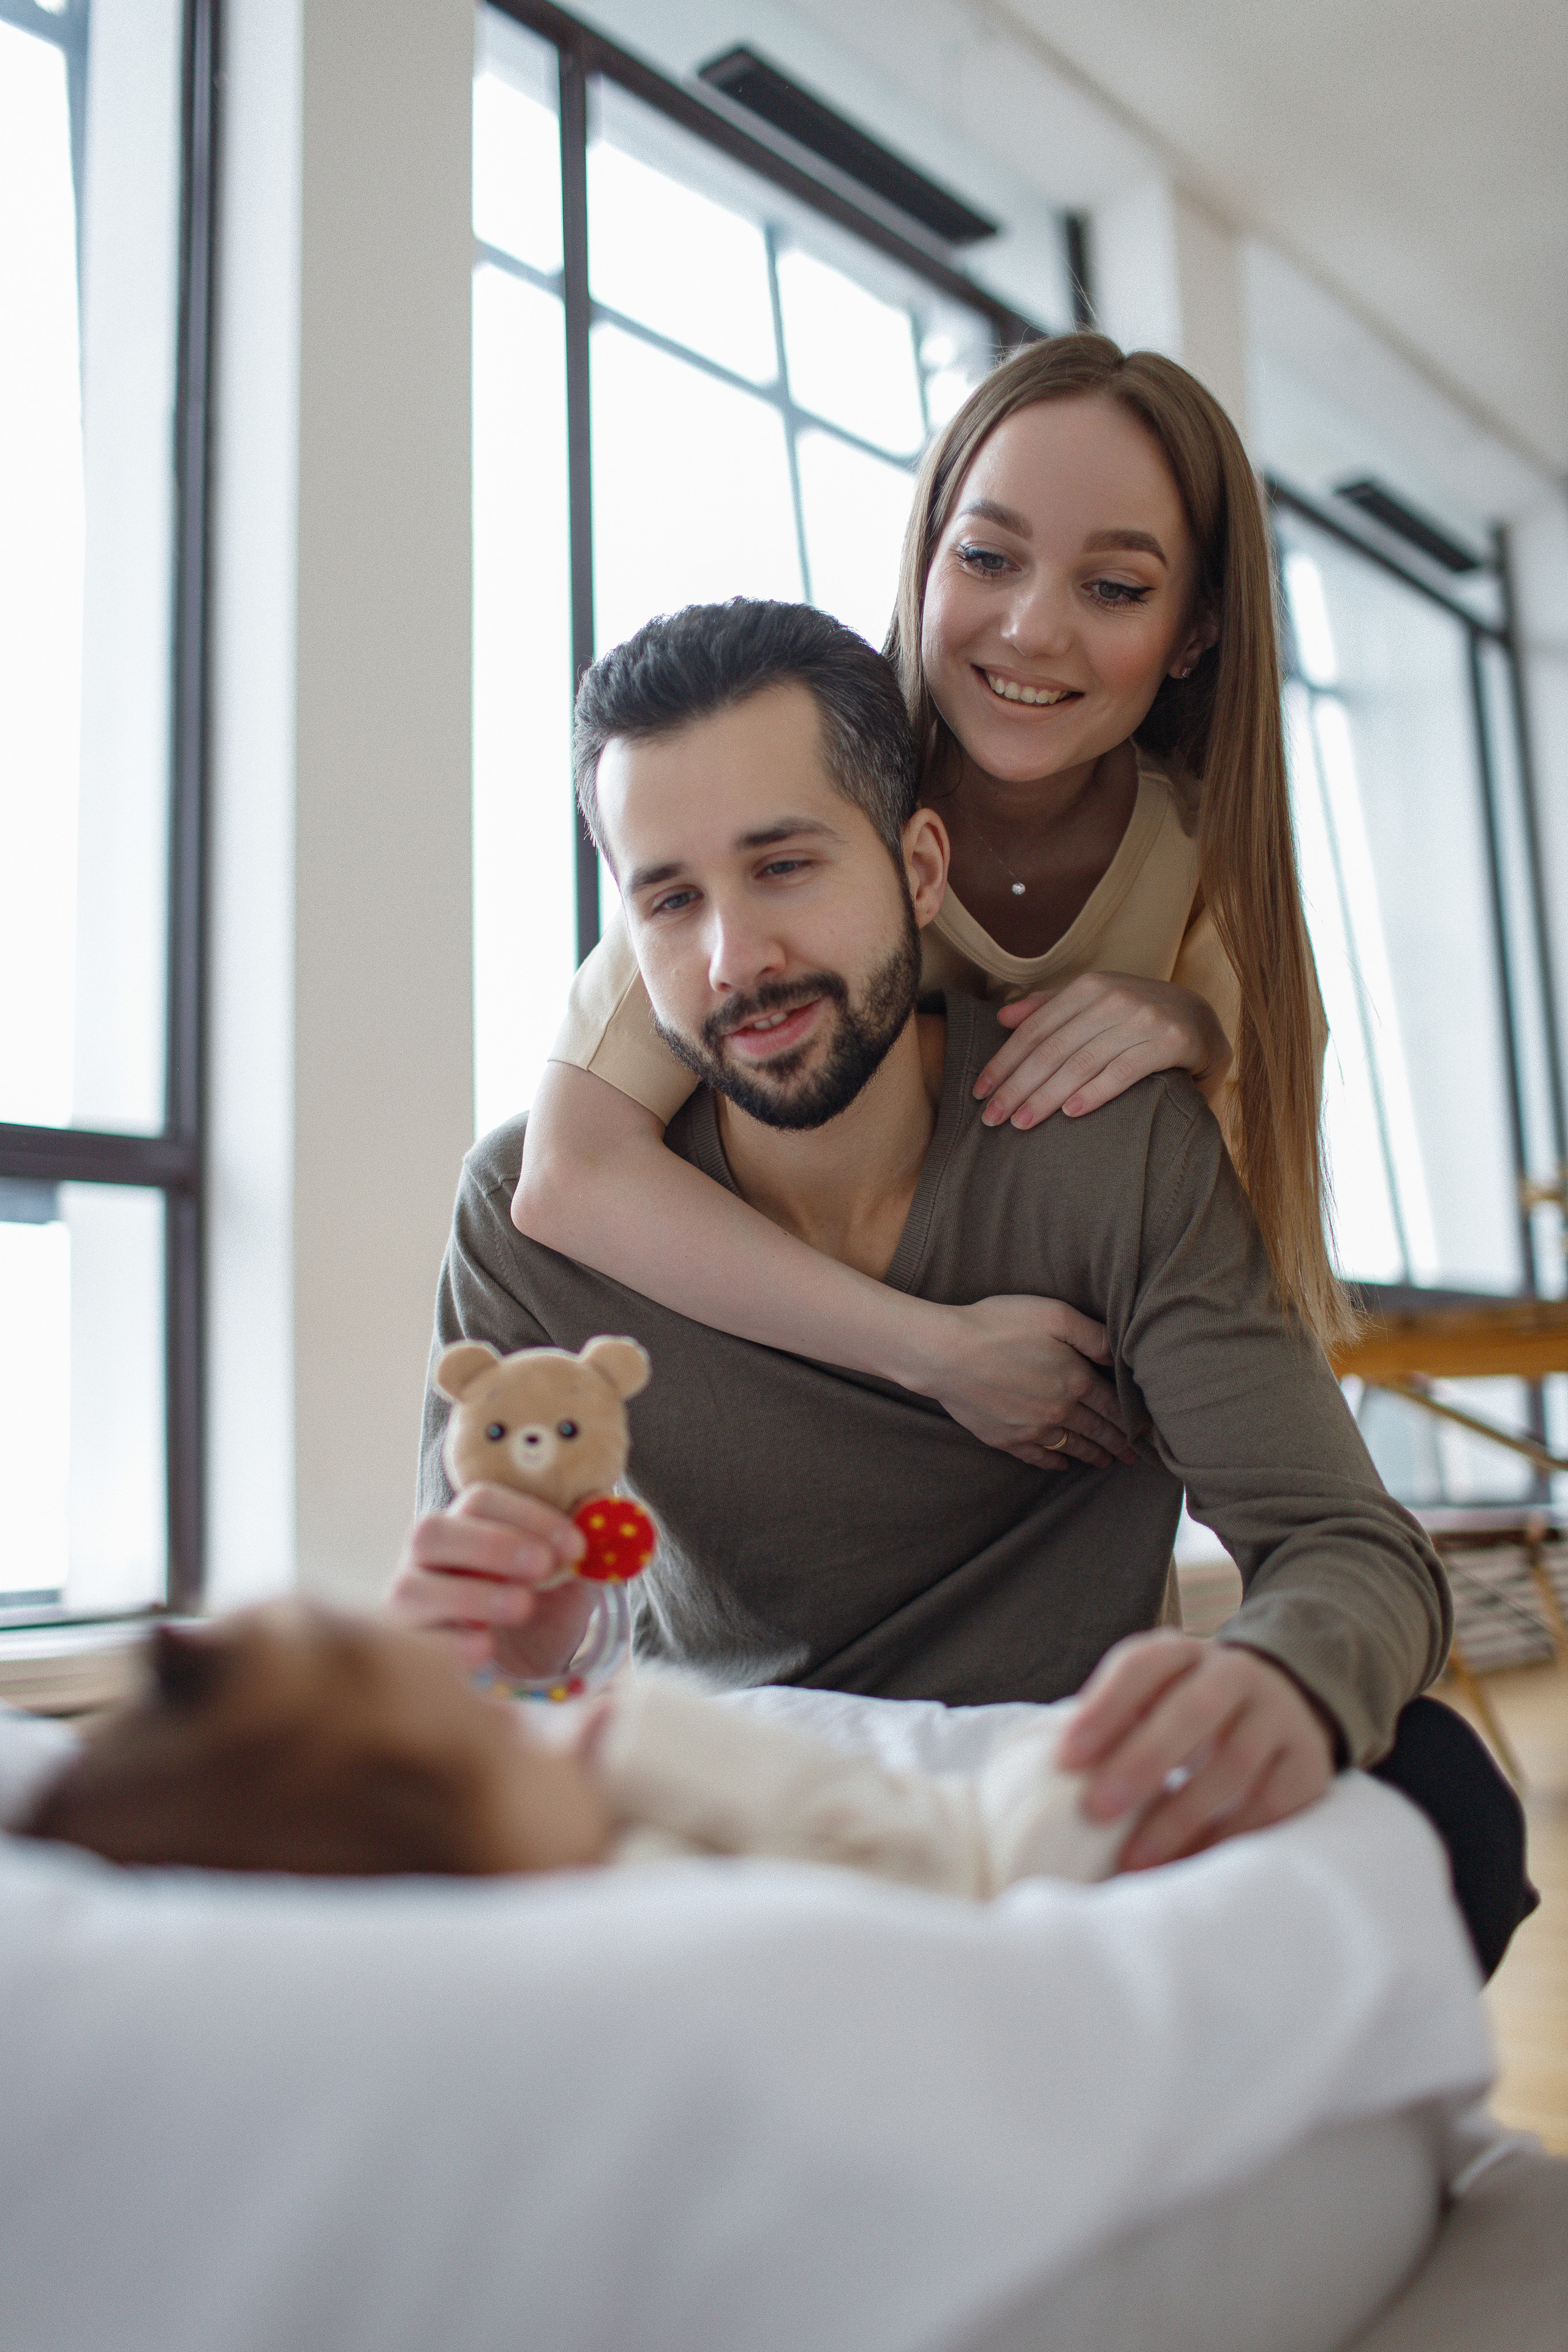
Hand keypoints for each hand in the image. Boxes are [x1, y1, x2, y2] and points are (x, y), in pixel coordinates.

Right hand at [388, 1485, 594, 1678]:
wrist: (524, 1674)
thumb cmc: (540, 1615)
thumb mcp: (567, 1581)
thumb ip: (581, 1552)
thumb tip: (610, 1518)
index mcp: (466, 1528)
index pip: (481, 1500)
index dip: (528, 1517)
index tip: (575, 1547)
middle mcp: (427, 1560)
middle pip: (431, 1532)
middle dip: (491, 1546)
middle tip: (542, 1567)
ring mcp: (408, 1605)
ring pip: (412, 1586)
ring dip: (472, 1593)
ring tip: (522, 1607)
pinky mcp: (406, 1651)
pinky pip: (412, 1643)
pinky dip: (450, 1643)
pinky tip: (485, 1648)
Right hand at [921, 1294, 1137, 1468]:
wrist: (945, 1353)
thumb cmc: (997, 1325)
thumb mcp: (1053, 1314)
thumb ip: (1091, 1334)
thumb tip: (1118, 1354)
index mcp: (1075, 1380)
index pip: (1112, 1405)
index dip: (1130, 1420)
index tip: (1144, 1432)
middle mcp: (1059, 1411)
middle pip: (1096, 1430)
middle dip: (1118, 1443)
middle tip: (1133, 1457)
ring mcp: (1031, 1429)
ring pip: (1071, 1446)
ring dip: (1092, 1455)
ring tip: (1106, 1462)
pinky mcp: (1005, 1438)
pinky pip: (1037, 1456)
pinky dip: (1053, 1462)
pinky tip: (1061, 1464)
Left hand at [974, 975, 1231, 1129]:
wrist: (1204, 1021)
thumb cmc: (1139, 1018)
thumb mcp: (1097, 1003)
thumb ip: (1052, 1007)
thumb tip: (1003, 1018)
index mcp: (1090, 987)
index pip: (1036, 1029)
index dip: (1004, 1061)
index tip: (979, 1091)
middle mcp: (1114, 997)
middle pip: (1052, 1048)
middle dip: (1017, 1085)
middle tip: (991, 1118)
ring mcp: (1144, 1018)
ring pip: (1082, 1062)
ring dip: (1046, 1095)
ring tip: (1021, 1123)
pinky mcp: (1171, 1041)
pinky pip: (1125, 1070)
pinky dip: (1096, 1092)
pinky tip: (1071, 1113)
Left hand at [1056, 1631, 1335, 1867]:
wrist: (1284, 1705)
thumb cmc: (1187, 1714)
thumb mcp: (1153, 1700)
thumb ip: (1115, 1724)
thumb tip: (1057, 1780)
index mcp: (1184, 1652)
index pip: (1142, 1666)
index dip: (1103, 1710)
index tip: (1065, 1761)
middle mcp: (1236, 1673)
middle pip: (1192, 1710)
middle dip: (1142, 1762)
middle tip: (1097, 1810)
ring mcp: (1279, 1715)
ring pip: (1234, 1761)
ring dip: (1181, 1815)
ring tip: (1136, 1858)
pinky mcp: (1309, 1764)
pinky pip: (1271, 1803)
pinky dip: (1228, 1837)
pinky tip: (1192, 1862)